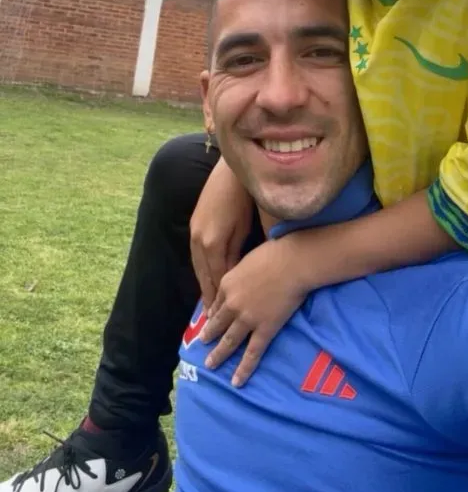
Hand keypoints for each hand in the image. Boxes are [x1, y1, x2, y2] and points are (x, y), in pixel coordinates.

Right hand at [189, 157, 252, 312]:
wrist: (231, 169)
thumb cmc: (246, 197)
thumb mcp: (249, 227)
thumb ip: (243, 253)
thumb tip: (242, 277)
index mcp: (213, 243)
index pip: (218, 279)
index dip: (221, 300)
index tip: (224, 318)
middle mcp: (199, 240)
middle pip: (204, 276)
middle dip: (209, 298)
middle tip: (212, 322)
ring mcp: (194, 231)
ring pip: (198, 266)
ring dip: (203, 284)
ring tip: (208, 305)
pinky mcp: (194, 223)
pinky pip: (196, 254)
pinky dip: (201, 269)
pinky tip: (207, 276)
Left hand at [200, 237, 310, 386]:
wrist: (292, 263)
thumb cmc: (273, 253)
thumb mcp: (247, 259)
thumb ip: (239, 273)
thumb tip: (240, 279)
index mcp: (227, 284)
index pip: (216, 303)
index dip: (212, 314)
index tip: (209, 321)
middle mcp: (232, 304)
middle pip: (218, 323)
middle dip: (209, 336)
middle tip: (203, 344)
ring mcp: (247, 319)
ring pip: (230, 341)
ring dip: (219, 354)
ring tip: (211, 365)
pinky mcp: (264, 330)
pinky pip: (252, 353)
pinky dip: (244, 368)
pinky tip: (237, 381)